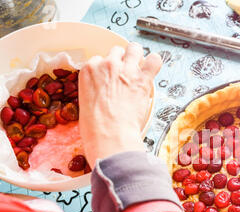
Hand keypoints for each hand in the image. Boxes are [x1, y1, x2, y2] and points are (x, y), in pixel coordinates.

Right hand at [78, 43, 161, 166]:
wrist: (110, 134)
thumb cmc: (96, 126)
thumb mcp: (85, 103)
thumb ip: (94, 90)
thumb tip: (102, 92)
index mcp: (89, 70)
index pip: (98, 59)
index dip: (106, 69)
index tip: (110, 78)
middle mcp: (107, 65)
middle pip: (116, 52)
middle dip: (121, 61)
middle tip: (124, 75)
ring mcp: (126, 69)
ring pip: (133, 49)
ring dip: (136, 56)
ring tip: (138, 68)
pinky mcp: (143, 78)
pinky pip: (154, 60)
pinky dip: (154, 63)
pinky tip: (152, 68)